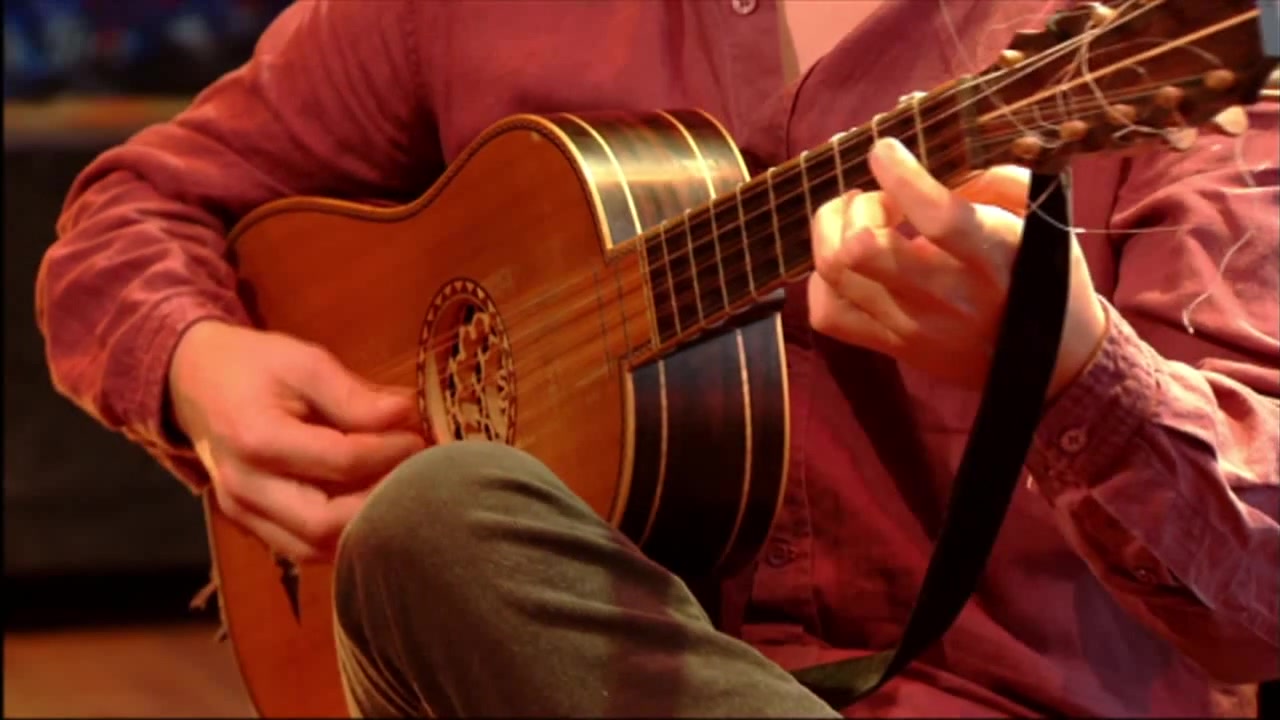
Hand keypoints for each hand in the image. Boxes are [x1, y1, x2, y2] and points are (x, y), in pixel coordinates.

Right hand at [168, 321, 426, 560]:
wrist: (193, 381)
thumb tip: (407, 416)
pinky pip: (302, 549)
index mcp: (257, 439)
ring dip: (363, 528)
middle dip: (381, 504)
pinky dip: (341, 536)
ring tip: (397, 494)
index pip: (340, 462)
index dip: (390, 453)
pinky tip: (368, 507)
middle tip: (417, 477)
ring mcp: (242, 513)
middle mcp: (244, 487)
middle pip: (325, 524)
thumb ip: (355, 395)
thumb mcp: (304, 361)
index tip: (420, 438)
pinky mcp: (249, 525)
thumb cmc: (252, 366)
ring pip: (314, 549)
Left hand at [808, 137, 1107, 396]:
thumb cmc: (1040, 272)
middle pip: (862, 250)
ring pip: (835, 274)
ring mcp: (912, 328)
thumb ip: (992, 178)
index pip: (938, 219)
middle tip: (878, 200)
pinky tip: (849, 264)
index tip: (886, 150)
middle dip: (859, 208)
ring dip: (833, 233)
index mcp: (994, 259)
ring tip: (858, 221)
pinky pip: (827, 313)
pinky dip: (823, 279)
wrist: (1047, 362)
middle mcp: (949, 298)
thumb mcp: (1036, 216)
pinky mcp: (890, 348)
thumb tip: (933, 158)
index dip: (901, 178)